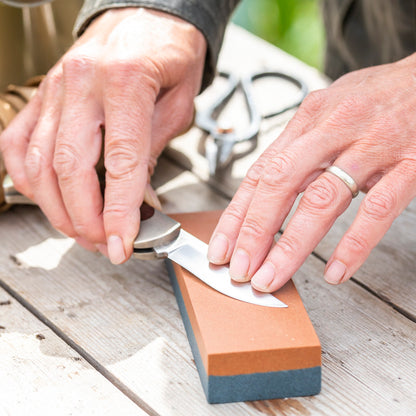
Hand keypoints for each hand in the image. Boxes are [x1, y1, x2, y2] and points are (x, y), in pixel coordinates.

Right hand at [0, 8, 205, 262]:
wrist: (147, 18)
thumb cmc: (169, 56)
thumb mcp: (179, 104)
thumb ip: (152, 148)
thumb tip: (134, 196)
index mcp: (127, 81)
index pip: (120, 162)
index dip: (119, 212)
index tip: (121, 243)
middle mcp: (83, 82)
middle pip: (71, 167)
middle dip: (85, 219)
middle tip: (102, 245)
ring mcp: (56, 88)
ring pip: (40, 162)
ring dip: (58, 208)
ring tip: (81, 231)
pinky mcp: (43, 96)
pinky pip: (19, 143)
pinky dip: (29, 179)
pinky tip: (47, 198)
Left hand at [208, 55, 415, 290]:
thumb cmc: (377, 98)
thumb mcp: (329, 111)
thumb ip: (299, 148)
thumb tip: (264, 189)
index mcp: (309, 119)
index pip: (261, 172)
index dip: (236, 214)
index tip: (221, 248)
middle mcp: (334, 129)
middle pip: (281, 184)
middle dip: (254, 232)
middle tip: (239, 270)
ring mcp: (372, 146)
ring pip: (322, 200)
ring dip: (292, 245)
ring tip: (272, 277)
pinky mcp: (410, 164)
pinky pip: (378, 209)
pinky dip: (354, 244)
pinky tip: (335, 272)